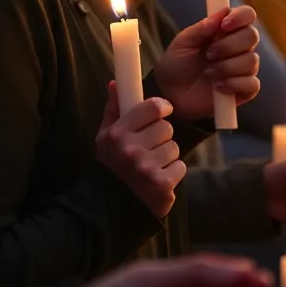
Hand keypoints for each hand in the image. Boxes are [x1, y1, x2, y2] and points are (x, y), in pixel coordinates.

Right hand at [96, 83, 185, 216]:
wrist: (113, 203)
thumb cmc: (112, 164)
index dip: (162, 107)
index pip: (153, 107)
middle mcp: (130, 149)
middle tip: (150, 147)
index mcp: (117, 133)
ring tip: (153, 164)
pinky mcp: (160, 184)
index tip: (163, 112)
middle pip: (166, 127)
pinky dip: (174, 172)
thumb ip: (113, 108)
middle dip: (162, 136)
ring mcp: (145, 168)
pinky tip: (159, 178)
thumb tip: (115, 83)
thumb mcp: (105, 136)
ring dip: (168, 155)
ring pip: (174, 147)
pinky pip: (180, 166)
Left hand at [155, 7, 260, 119]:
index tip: (224, 25)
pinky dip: (233, 84)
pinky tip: (218, 86)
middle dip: (228, 45)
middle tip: (209, 54)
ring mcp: (243, 68)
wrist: (171, 93)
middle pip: (252, 36)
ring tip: (208, 72)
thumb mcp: (183, 43)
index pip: (247, 15)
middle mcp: (239, 47)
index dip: (241, 16)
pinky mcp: (245, 90)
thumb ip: (201, 28)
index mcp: (226, 30)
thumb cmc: (177, 63)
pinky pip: (252, 83)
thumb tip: (222, 13)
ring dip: (227, 67)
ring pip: (251, 61)